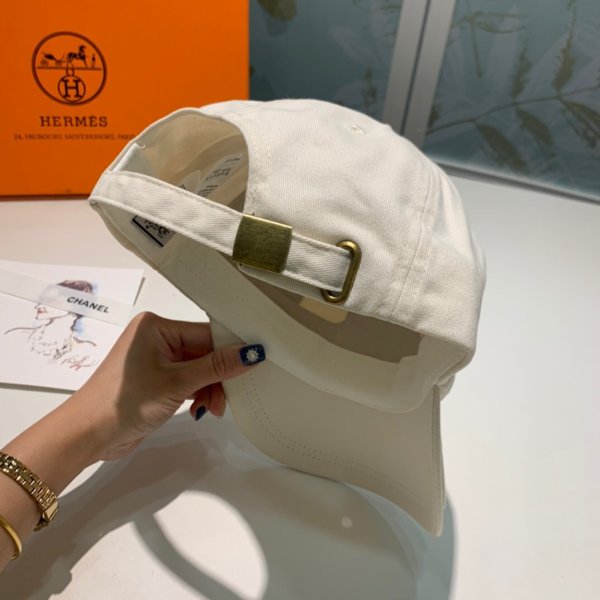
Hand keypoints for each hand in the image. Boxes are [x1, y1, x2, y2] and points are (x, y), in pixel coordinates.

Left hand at [70, 311, 263, 460]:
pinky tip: (200, 410)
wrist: (88, 435)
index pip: (206, 333)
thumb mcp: (177, 383)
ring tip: (210, 410)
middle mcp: (157, 339)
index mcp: (156, 327)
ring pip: (199, 370)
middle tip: (226, 399)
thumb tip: (251, 353)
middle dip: (218, 378)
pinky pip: (189, 381)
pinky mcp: (158, 380)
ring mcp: (157, 360)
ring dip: (210, 390)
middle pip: (205, 353)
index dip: (230, 350)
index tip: (254, 362)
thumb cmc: (123, 402)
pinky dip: (198, 395)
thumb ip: (216, 367)